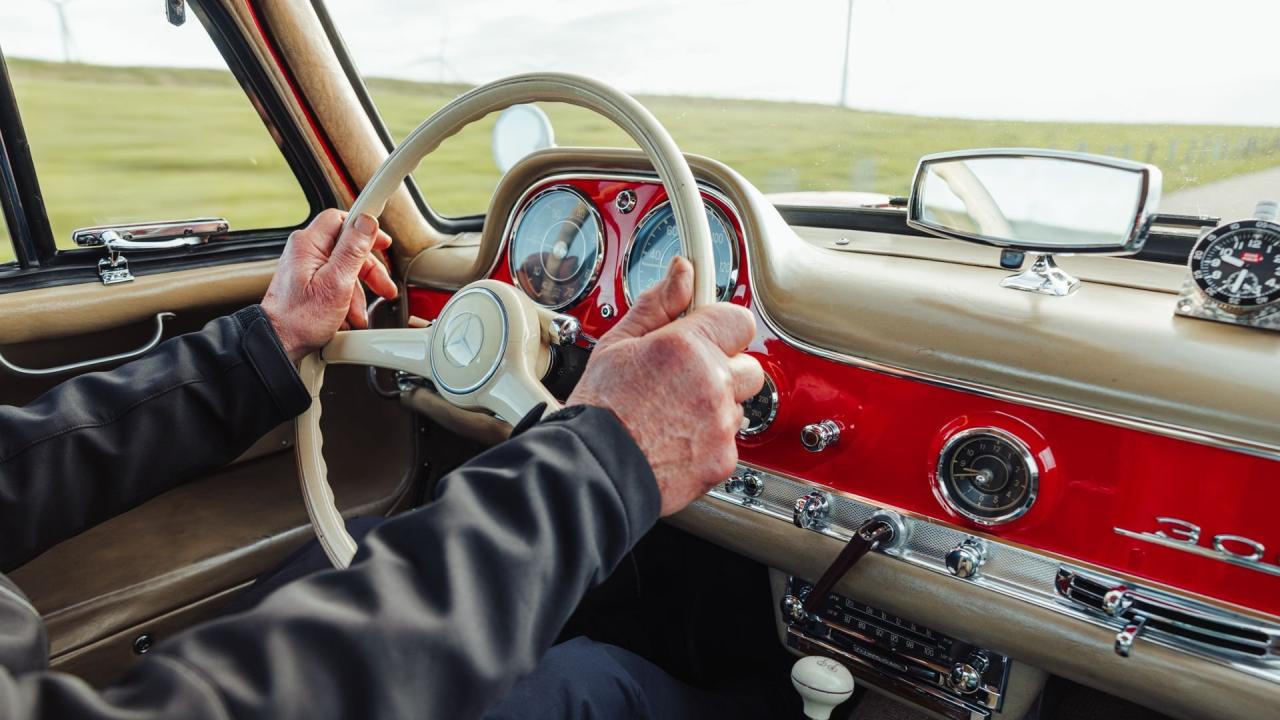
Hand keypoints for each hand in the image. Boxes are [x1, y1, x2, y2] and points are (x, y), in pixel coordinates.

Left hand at [261, 209, 398, 363]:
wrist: (279, 344)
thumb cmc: (300, 319)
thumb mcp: (336, 283)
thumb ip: (353, 249)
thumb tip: (366, 221)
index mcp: (308, 244)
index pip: (341, 219)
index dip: (366, 229)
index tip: (383, 240)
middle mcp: (305, 252)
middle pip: (348, 247)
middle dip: (368, 270)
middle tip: (383, 286)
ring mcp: (305, 268)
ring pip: (344, 268)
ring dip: (359, 291)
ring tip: (360, 313)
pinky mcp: (307, 284)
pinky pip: (335, 282)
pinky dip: (346, 299)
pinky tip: (349, 315)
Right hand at [568, 257, 762, 515]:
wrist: (593, 471)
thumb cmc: (600, 412)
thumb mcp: (617, 345)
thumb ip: (657, 305)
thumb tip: (682, 274)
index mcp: (687, 348)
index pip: (737, 319)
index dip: (719, 325)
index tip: (705, 329)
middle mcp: (712, 384)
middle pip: (747, 365)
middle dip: (722, 368)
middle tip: (684, 377)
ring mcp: (720, 424)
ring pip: (739, 406)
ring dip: (716, 405)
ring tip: (673, 412)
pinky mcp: (723, 458)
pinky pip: (728, 440)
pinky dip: (709, 439)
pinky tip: (676, 438)